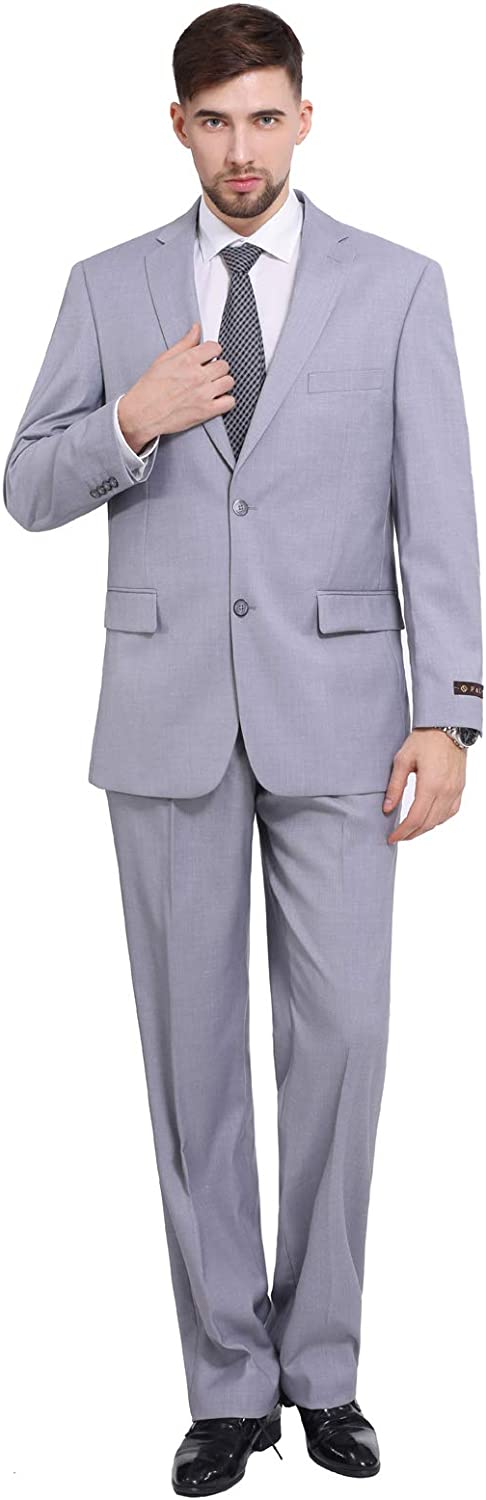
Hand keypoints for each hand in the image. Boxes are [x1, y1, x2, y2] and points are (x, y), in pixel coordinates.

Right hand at [117, 322, 234, 451]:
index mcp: (187, 360)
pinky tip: (216, 399)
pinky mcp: (206, 411)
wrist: (142, 413)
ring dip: (223, 383)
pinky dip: (226, 401)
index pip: (215, 347)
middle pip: (224, 365)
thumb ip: (184, 344)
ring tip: (213, 386)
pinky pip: (229, 402)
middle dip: (217, 367)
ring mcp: (203, 394)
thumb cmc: (149, 388)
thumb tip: (196, 329)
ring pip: (229, 382)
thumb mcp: (164, 359)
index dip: (212, 351)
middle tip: (209, 373)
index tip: (209, 356)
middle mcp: (197, 376)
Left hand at [383, 728, 466, 842]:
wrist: (448, 727)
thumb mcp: (402, 760)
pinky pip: (450, 812)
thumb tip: (387, 808)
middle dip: (411, 834)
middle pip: (427, 824)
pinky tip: (428, 820)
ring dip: (424, 829)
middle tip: (397, 837)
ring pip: (439, 821)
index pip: (415, 818)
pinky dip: (438, 820)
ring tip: (410, 830)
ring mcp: (455, 791)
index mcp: (430, 785)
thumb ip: (395, 786)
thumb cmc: (424, 739)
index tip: (391, 838)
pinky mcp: (460, 788)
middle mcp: (445, 791)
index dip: (402, 832)